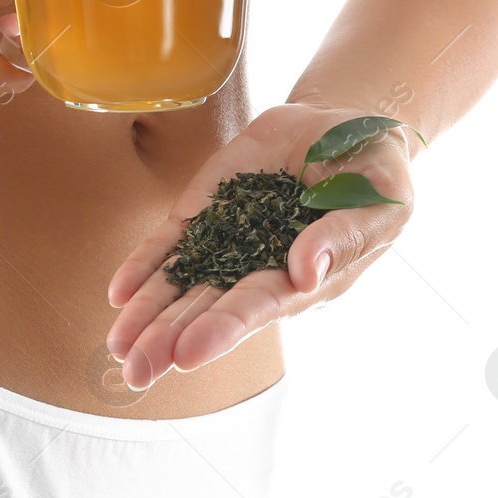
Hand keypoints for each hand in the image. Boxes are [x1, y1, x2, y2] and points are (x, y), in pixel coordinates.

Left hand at [105, 102, 417, 388]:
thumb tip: (306, 269)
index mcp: (304, 279)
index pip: (257, 307)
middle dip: (170, 340)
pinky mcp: (204, 212)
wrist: (341, 127)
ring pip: (180, 286)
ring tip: (118, 348)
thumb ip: (346, 233)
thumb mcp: (380, 199)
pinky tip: (117, 295)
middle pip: (207, 310)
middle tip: (138, 370)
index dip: (223, 329)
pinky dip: (142, 268)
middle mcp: (257, 270)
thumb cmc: (373, 173)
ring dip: (146, 317)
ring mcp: (226, 242)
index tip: (189, 353)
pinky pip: (168, 244)